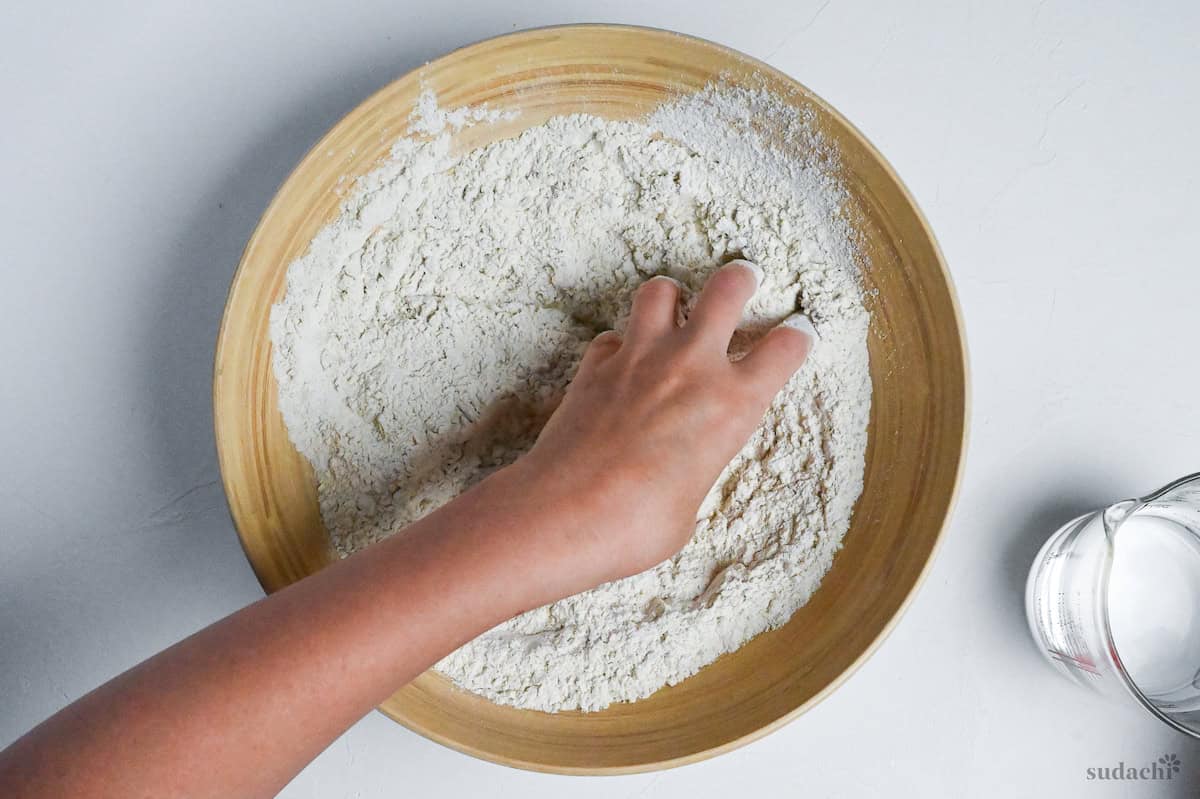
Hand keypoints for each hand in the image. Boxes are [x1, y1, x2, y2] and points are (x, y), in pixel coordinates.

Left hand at [505, 260, 815, 595]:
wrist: (569, 513)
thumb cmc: (638, 525)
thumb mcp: (694, 501)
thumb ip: (697, 465)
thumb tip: (679, 468)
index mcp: (735, 404)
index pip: (785, 348)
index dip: (795, 337)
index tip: (795, 334)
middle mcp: (693, 366)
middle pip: (728, 289)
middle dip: (740, 278)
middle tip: (743, 278)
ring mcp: (641, 357)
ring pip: (662, 289)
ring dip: (672, 296)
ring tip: (673, 309)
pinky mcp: (596, 364)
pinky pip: (612, 336)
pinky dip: (620, 345)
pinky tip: (621, 365)